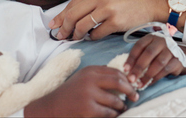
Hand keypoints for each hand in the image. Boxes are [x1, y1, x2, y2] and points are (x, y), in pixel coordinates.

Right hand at [24, 66, 138, 117]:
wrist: (50, 108)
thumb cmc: (68, 94)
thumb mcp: (82, 78)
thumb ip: (99, 76)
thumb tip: (122, 77)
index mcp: (90, 71)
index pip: (115, 71)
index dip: (127, 79)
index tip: (133, 85)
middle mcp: (90, 80)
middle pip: (119, 82)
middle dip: (130, 90)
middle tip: (135, 96)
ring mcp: (88, 95)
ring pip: (115, 100)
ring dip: (121, 106)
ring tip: (122, 108)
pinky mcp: (87, 109)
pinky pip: (108, 113)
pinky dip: (113, 115)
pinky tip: (114, 115)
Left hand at [48, 0, 172, 40]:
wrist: (152, 1)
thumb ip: (91, 0)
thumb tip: (71, 16)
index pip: (71, 5)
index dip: (60, 17)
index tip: (54, 26)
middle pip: (72, 16)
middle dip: (64, 29)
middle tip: (61, 36)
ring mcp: (108, 9)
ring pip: (82, 26)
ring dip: (76, 35)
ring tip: (76, 38)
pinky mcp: (116, 21)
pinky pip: (96, 34)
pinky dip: (92, 38)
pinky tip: (93, 37)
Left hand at [124, 34, 185, 87]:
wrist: (177, 55)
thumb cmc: (157, 54)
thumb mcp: (148, 51)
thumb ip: (138, 57)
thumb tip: (126, 70)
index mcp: (151, 38)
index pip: (139, 46)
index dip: (131, 58)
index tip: (125, 70)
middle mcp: (162, 41)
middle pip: (149, 53)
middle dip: (139, 68)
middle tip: (131, 79)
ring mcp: (171, 49)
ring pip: (159, 62)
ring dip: (148, 75)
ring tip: (140, 84)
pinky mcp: (178, 59)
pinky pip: (166, 69)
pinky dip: (157, 77)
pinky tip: (150, 83)